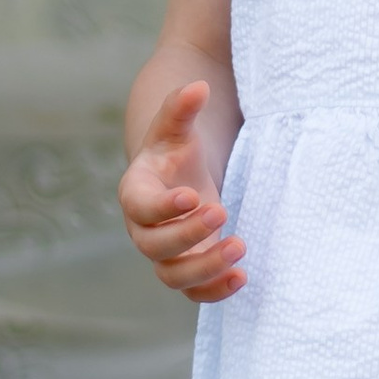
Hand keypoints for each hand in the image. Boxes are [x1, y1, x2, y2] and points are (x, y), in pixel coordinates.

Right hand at [119, 79, 246, 300]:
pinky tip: (242, 277)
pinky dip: (215, 290)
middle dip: (188, 235)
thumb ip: (182, 107)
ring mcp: (166, 253)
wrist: (178, 177)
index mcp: (136, 191)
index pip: (140, 206)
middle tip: (222, 212)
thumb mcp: (177, 126)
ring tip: (240, 248)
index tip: (193, 195)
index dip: (162, 207)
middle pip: (155, 247)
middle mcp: (145, 229)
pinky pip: (194, 291)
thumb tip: (198, 87)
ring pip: (174, 276)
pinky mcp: (188, 267)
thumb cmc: (175, 150)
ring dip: (205, 268)